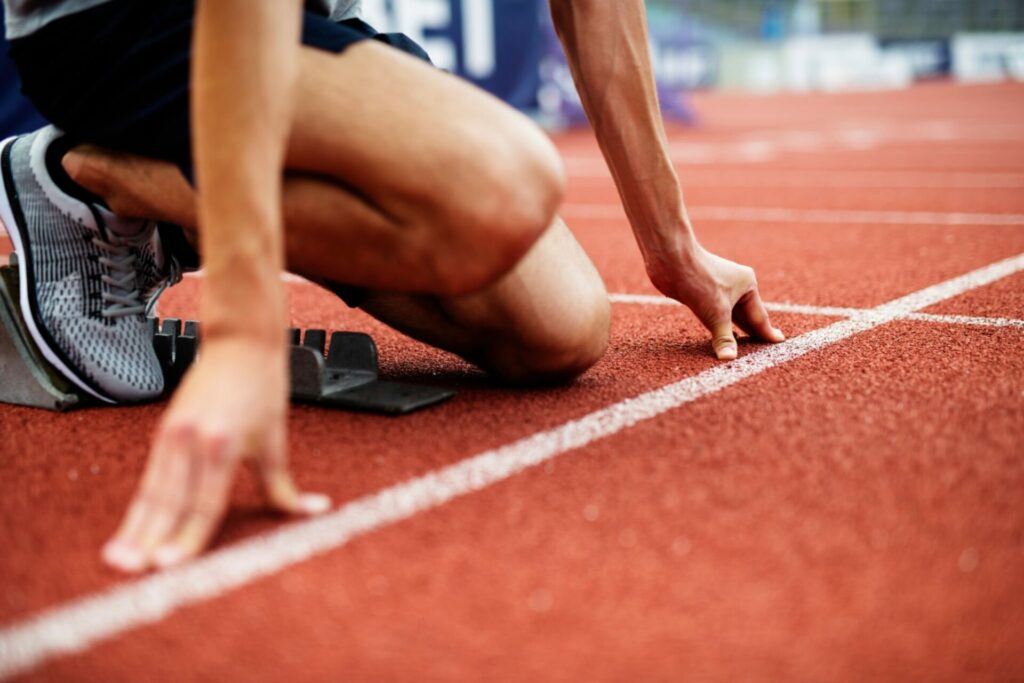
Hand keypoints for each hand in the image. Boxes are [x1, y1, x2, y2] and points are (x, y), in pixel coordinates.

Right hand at [102, 337, 329, 572]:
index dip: (187, 536)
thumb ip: (283, 485)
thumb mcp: (275, 439)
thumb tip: (312, 512)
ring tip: (118, 560)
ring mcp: (173, 435)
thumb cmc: (262, 387)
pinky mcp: (164, 432)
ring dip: (135, 529)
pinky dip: (139, 507)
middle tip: (132, 572)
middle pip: (168, 501)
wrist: (241, 342)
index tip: (171, 565)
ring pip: (151, 492)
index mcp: (222, 444)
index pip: (204, 502)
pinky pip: (149, 478)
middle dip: (150, 540)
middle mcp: (191, 441)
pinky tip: (128, 532)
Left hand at [647, 244, 785, 359]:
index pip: (759, 317)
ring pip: (730, 315)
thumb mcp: (716, 313)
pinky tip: (719, 335)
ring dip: (735, 331)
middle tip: (764, 351)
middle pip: (746, 316)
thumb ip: (724, 338)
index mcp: (747, 285)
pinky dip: (719, 327)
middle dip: (753, 333)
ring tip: (746, 347)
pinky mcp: (701, 293)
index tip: (780, 342)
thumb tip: (729, 359)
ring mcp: (718, 289)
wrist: (670, 260)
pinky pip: (715, 315)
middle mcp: (736, 286)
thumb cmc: (698, 280)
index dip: (768, 332)